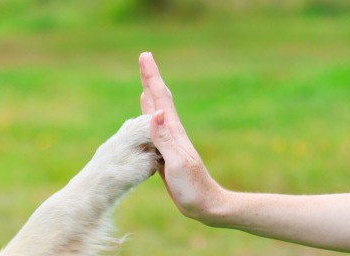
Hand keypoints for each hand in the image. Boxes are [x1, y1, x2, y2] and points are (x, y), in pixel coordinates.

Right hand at [138, 52, 225, 222]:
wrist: (206, 205)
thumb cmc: (193, 187)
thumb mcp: (177, 163)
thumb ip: (165, 139)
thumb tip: (155, 112)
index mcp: (174, 132)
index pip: (160, 99)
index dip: (152, 77)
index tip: (145, 57)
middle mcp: (172, 132)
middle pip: (159, 99)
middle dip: (151, 79)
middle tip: (144, 58)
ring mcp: (170, 142)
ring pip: (156, 112)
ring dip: (150, 95)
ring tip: (145, 82)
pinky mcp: (166, 152)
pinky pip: (154, 129)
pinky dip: (149, 116)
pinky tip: (148, 114)